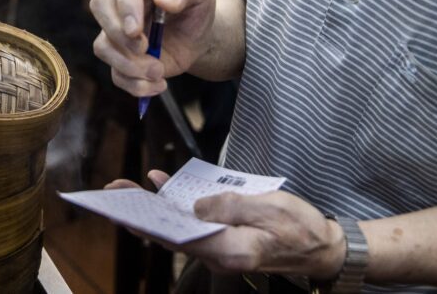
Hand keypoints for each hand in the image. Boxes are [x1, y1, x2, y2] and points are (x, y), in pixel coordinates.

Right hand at [89, 0, 216, 96]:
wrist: (197, 37)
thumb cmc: (196, 8)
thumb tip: (163, 0)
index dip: (126, 6)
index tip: (135, 30)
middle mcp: (121, 0)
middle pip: (100, 7)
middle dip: (119, 34)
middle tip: (145, 49)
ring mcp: (115, 29)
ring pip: (102, 46)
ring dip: (128, 65)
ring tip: (159, 71)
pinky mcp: (119, 55)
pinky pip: (115, 73)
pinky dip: (136, 84)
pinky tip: (159, 84)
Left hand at [106, 172, 346, 278]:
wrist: (323, 247)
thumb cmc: (300, 227)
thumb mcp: (267, 207)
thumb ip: (228, 205)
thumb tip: (193, 206)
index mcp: (228, 249)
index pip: (176, 236)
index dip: (146, 219)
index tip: (122, 205)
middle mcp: (218, 253)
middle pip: (169, 232)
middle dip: (139, 210)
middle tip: (113, 190)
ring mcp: (220, 247)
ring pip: (177, 226)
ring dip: (153, 206)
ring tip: (126, 187)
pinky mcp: (224, 237)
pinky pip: (193, 221)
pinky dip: (177, 202)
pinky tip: (162, 184)